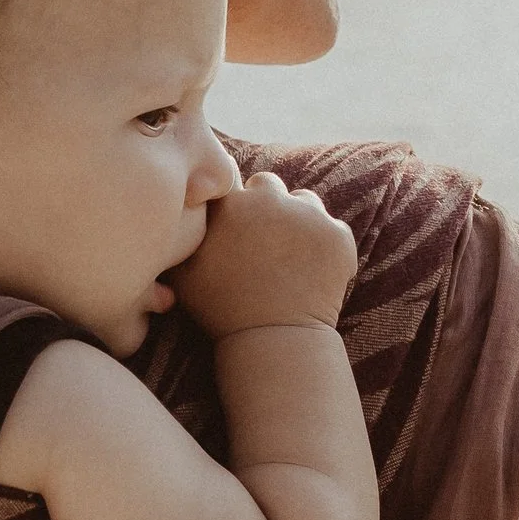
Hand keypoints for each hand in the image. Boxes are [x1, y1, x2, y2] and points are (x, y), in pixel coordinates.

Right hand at [168, 174, 356, 339]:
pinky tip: (315, 270)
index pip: (230, 179)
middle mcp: (269, 199)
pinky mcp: (337, 236)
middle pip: (268, 185)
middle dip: (265, 204)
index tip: (236, 222)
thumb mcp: (183, 274)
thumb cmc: (222, 310)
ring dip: (299, 219)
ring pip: (305, 201)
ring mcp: (308, 216)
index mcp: (230, 204)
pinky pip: (335, 228)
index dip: (233, 202)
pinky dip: (327, 244)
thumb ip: (182, 236)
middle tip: (264, 239)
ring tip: (292, 255)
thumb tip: (181, 215)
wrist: (273, 339)